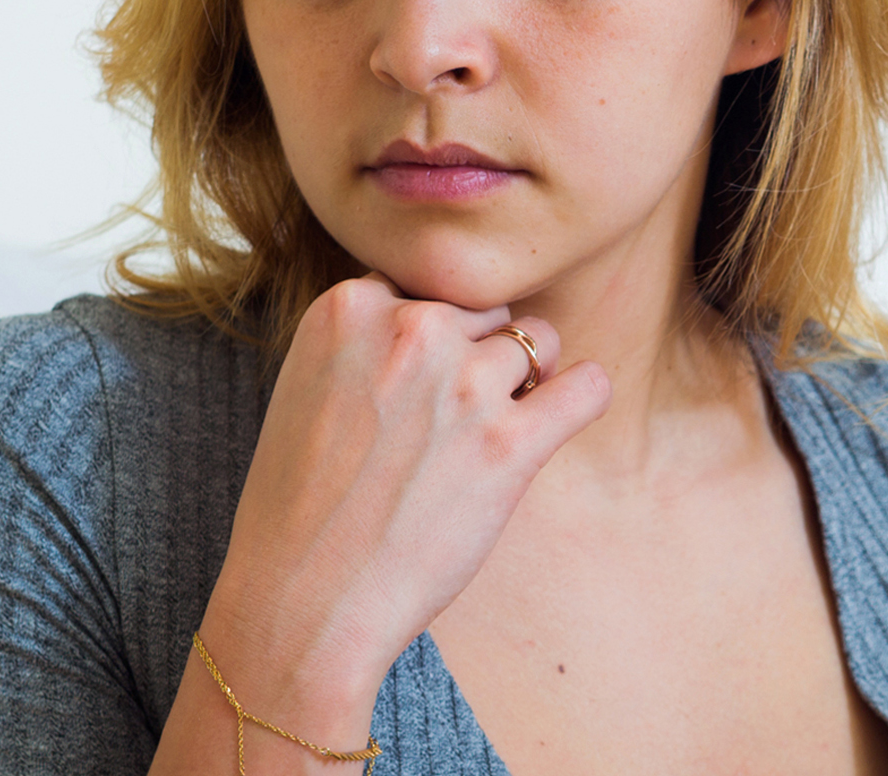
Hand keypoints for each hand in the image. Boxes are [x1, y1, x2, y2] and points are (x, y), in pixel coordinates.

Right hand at [187, 275, 612, 739]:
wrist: (301, 602)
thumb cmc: (300, 509)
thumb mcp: (307, 387)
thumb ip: (368, 341)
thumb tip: (446, 318)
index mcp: (348, 307)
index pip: (427, 286)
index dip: (432, 338)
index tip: (413, 389)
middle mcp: (410, 331)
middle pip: (487, 310)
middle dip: (478, 357)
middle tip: (443, 428)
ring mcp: (463, 384)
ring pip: (537, 343)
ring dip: (525, 384)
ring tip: (484, 440)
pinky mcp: (510, 443)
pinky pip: (587, 387)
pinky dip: (583, 398)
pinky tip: (561, 421)